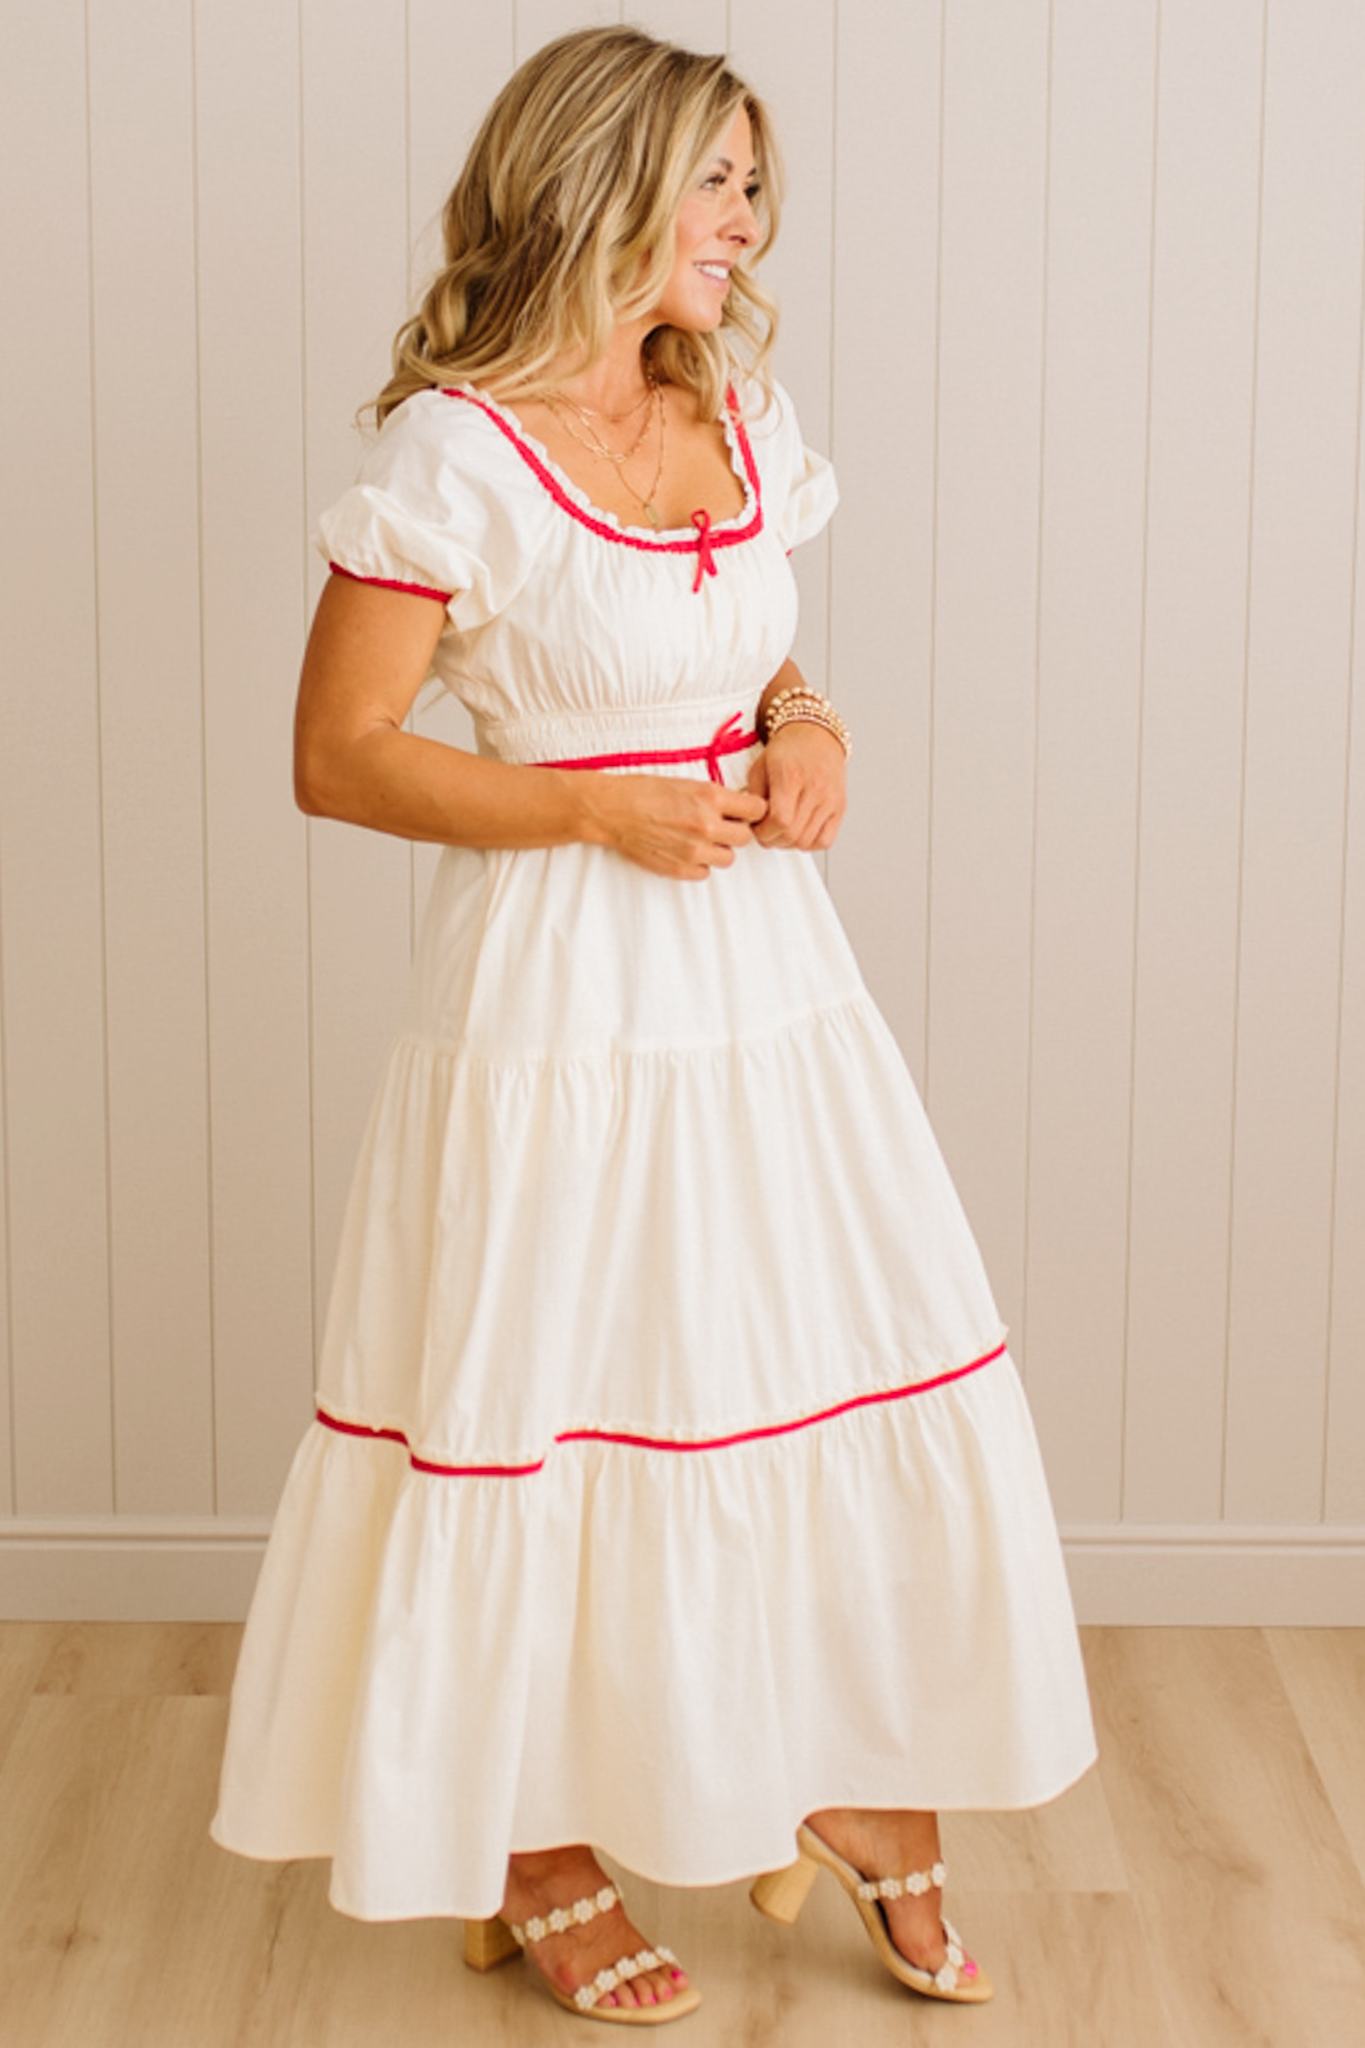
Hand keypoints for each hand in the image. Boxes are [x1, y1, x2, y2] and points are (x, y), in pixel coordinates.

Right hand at [580, 772, 768, 879]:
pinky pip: (705, 872)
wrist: (612, 810)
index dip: (752, 810)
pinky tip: (685, 850)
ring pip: (728, 858)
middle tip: (720, 826)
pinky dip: (699, 864)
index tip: (744, 811)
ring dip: (719, 850)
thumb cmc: (644, 791)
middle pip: (745, 837)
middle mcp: (707, 824)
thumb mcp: (686, 783)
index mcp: (710, 797)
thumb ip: (714, 797)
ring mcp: (694, 850)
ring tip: (701, 840)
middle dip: (735, 831)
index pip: (757, 809)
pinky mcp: (680, 868)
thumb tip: (737, 807)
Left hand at [745, 721, 846, 850]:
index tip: (757, 829)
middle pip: (792, 835)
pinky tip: (799, 832)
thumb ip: (753, 796)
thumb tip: (749, 822)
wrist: (816, 734)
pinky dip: (809, 844)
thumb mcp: (760, 766)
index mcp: (792, 776)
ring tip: (781, 831)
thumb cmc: (788, 749)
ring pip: (807, 841)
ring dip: (789, 843)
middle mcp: (815, 789)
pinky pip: (824, 841)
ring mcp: (830, 800)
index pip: (780, 820)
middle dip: (773, 840)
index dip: (764, 832)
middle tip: (765, 832)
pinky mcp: (839, 807)